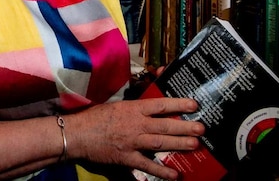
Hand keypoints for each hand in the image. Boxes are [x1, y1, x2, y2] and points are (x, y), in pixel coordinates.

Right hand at [64, 97, 203, 180]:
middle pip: (165, 125)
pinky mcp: (126, 158)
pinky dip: (161, 170)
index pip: (160, 105)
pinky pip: (147, 165)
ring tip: (195, 145)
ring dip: (179, 145)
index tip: (194, 105)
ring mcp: (132, 142)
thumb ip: (135, 107)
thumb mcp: (116, 105)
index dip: (178, 105)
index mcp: (133, 108)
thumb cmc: (94, 117)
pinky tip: (174, 174)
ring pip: (160, 143)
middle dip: (185, 127)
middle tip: (202, 129)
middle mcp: (136, 124)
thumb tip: (151, 107)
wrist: (77, 133)